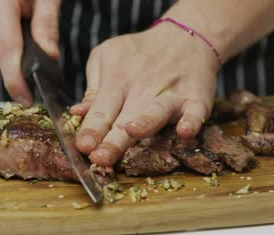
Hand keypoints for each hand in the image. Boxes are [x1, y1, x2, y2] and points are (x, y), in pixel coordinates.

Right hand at [0, 0, 60, 105]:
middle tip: (41, 88)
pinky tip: (22, 49)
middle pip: (3, 56)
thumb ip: (46, 23)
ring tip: (34, 55)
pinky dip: (12, 55)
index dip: (16, 79)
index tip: (27, 99)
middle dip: (22, 75)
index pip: (7, 47)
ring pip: (0, 56)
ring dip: (18, 63)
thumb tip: (49, 55)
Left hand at [71, 23, 218, 166]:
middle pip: (125, 118)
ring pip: (156, 112)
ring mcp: (171, 93)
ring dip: (146, 123)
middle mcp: (142, 87)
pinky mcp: (196, 98)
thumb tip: (77, 113)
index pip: (101, 109)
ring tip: (132, 132)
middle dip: (112, 140)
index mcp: (117, 79)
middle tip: (99, 158)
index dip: (92, 129)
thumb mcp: (106, 57)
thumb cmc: (138, 54)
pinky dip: (192, 121)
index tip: (83, 147)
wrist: (184, 37)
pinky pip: (195, 111)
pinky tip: (185, 131)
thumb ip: (93, 89)